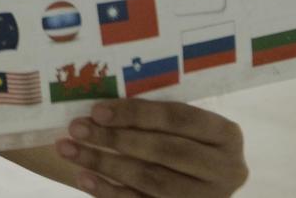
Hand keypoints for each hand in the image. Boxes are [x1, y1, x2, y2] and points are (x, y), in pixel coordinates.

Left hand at [55, 99, 247, 196]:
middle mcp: (226, 170)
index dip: (137, 113)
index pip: (179, 118)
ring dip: (104, 164)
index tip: (97, 110)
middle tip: (77, 128)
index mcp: (226, 135)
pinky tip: (83, 177)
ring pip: (151, 180)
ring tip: (69, 149)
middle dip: (116, 139)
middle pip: (165, 151)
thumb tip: (98, 105)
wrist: (194, 178)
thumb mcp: (178, 123)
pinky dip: (109, 192)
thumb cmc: (179, 138)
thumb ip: (151, 113)